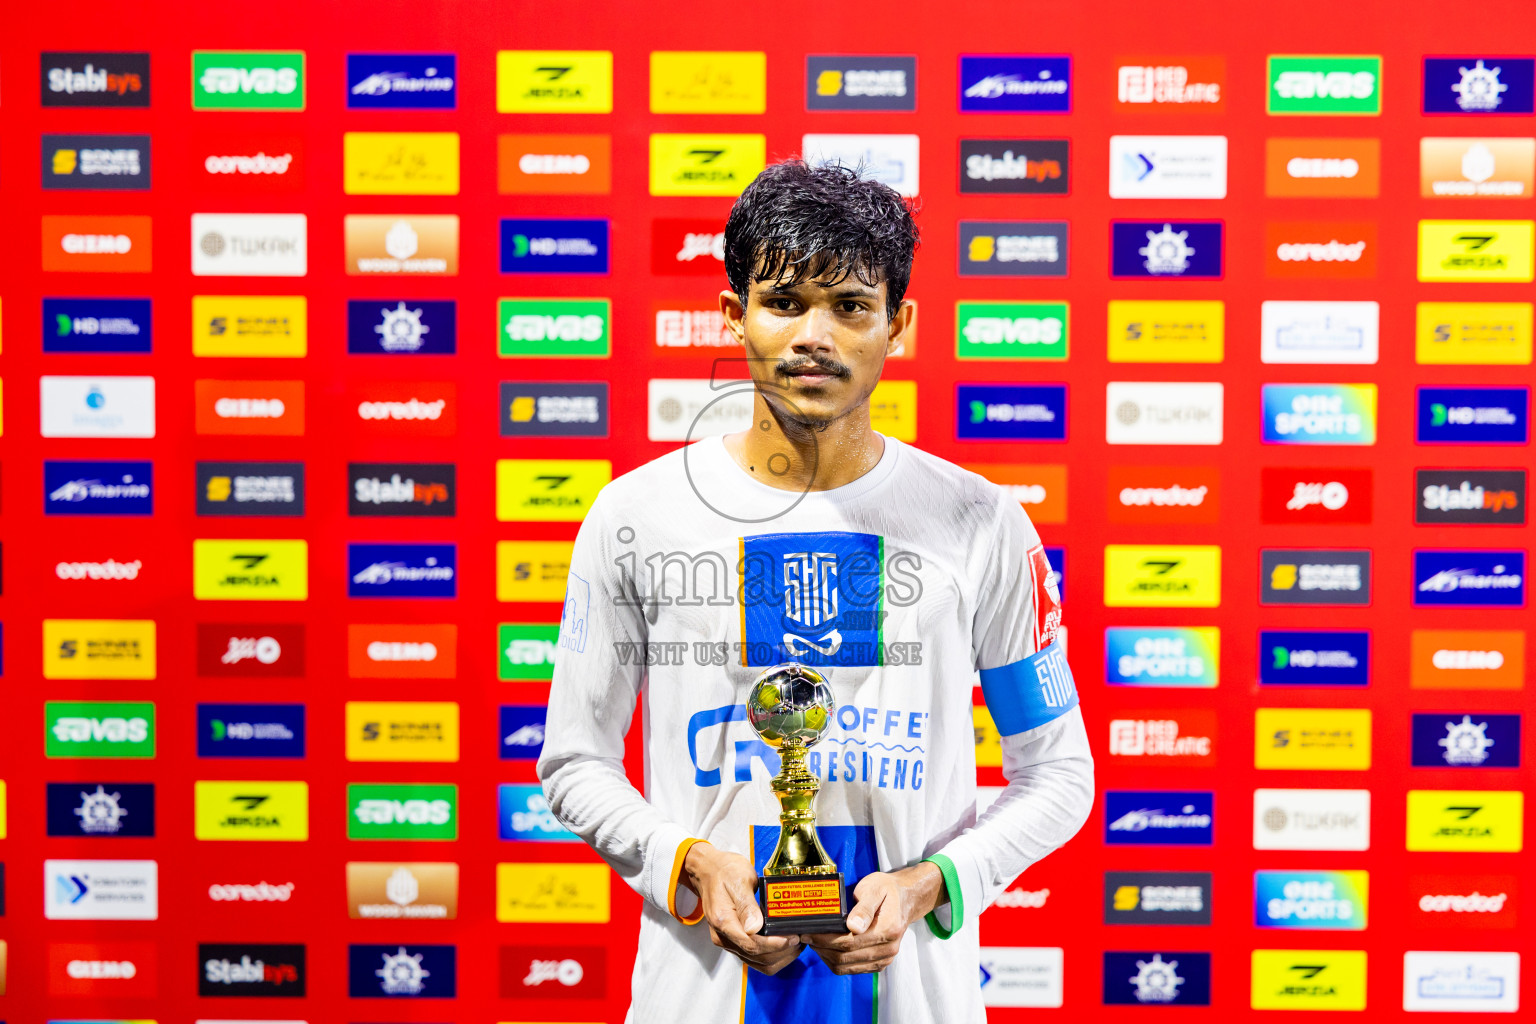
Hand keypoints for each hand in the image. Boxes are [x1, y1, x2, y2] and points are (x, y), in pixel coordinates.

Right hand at [682, 842, 803, 975]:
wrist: (709, 870)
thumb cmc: (724, 872)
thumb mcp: (739, 880)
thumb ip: (747, 905)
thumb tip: (755, 927)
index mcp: (723, 921)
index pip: (751, 944)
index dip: (774, 945)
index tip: (791, 938)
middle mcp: (723, 936)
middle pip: (756, 956)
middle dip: (781, 951)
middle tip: (798, 938)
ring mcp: (728, 940)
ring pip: (756, 961)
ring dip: (778, 957)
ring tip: (795, 944)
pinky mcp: (733, 940)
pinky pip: (754, 957)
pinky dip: (771, 955)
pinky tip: (784, 945)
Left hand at [802, 862, 944, 975]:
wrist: (905, 898)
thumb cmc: (888, 890)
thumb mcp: (875, 888)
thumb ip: (864, 908)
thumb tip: (853, 926)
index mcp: (887, 930)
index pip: (849, 942)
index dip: (825, 939)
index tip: (809, 933)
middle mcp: (888, 949)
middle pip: (846, 957)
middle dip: (822, 948)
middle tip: (806, 937)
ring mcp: (884, 958)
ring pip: (847, 967)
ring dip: (827, 957)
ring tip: (814, 942)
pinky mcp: (879, 963)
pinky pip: (852, 969)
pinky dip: (836, 962)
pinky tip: (827, 949)